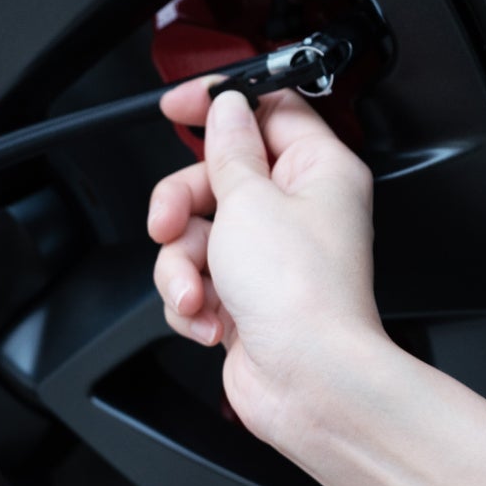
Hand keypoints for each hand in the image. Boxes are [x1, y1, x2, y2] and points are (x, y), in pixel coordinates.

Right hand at [148, 81, 401, 456]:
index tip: (176, 106)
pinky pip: (196, 283)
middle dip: (181, 205)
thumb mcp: (249, 200)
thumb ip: (228, 150)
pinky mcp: (245, 301)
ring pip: (195, 236)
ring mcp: (269, 259)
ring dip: (182, 266)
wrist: (307, 382)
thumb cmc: (301, 297)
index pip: (267, 110)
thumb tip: (224, 110)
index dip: (219, 103)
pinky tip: (211, 321)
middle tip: (169, 223)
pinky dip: (192, 303)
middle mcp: (296, 211)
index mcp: (316, 171)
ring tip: (195, 291)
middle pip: (216, 178)